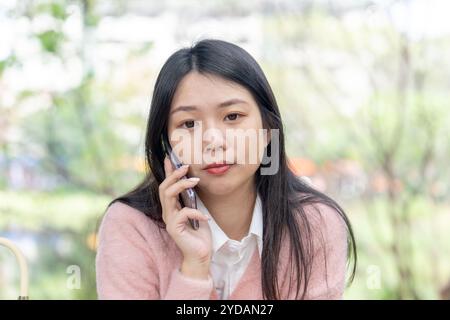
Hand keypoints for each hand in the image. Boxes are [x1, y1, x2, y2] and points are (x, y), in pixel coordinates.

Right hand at [159, 156, 212, 277]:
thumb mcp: (196, 210)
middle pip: (163, 187)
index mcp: (171, 207)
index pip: (166, 185)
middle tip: (187, 167)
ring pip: (168, 195)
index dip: (167, 171)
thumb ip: (191, 198)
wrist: (200, 254)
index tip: (170, 157)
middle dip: (174, 174)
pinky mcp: (174, 229)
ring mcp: (169, 220)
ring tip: (195, 182)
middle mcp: (167, 212)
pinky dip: (196, 212)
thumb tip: (192, 181)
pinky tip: (205, 218)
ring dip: (182, 185)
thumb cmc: (199, 233)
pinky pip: (183, 213)